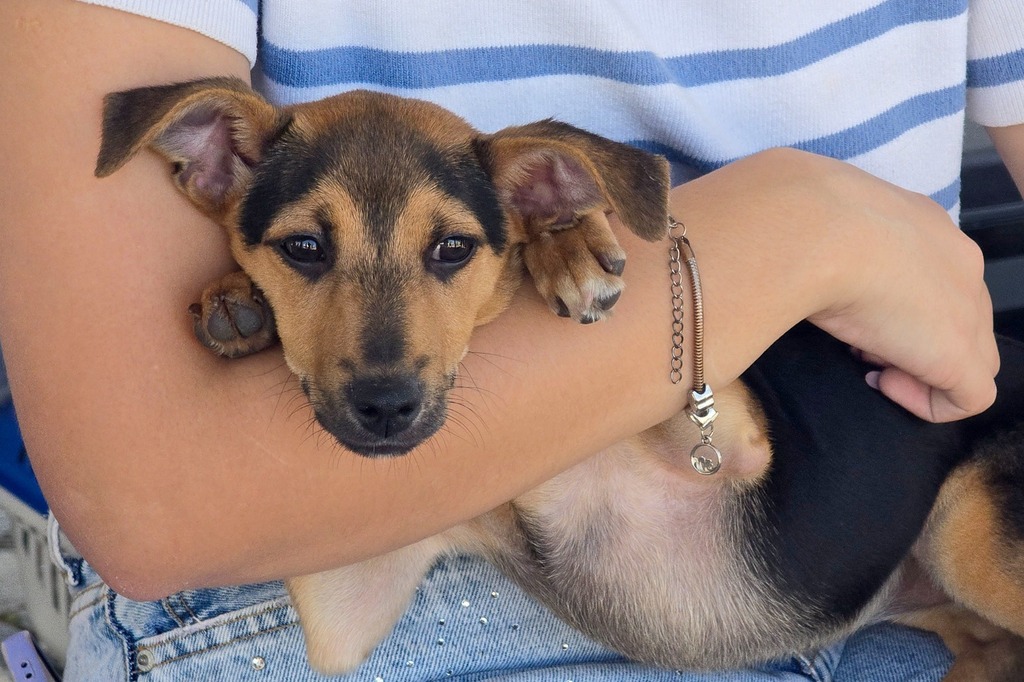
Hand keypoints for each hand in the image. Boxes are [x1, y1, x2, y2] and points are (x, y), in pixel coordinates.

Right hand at [678, 148, 997, 423]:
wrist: (801, 229)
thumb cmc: (784, 218)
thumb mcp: (800, 215)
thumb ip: (809, 233)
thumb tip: (772, 250)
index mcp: (916, 219)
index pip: (925, 269)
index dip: (888, 299)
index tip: (844, 310)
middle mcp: (954, 255)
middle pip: (953, 310)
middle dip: (905, 334)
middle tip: (853, 343)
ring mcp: (965, 305)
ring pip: (967, 352)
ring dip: (915, 365)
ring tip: (862, 365)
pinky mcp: (958, 354)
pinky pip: (968, 397)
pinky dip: (925, 402)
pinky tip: (878, 384)